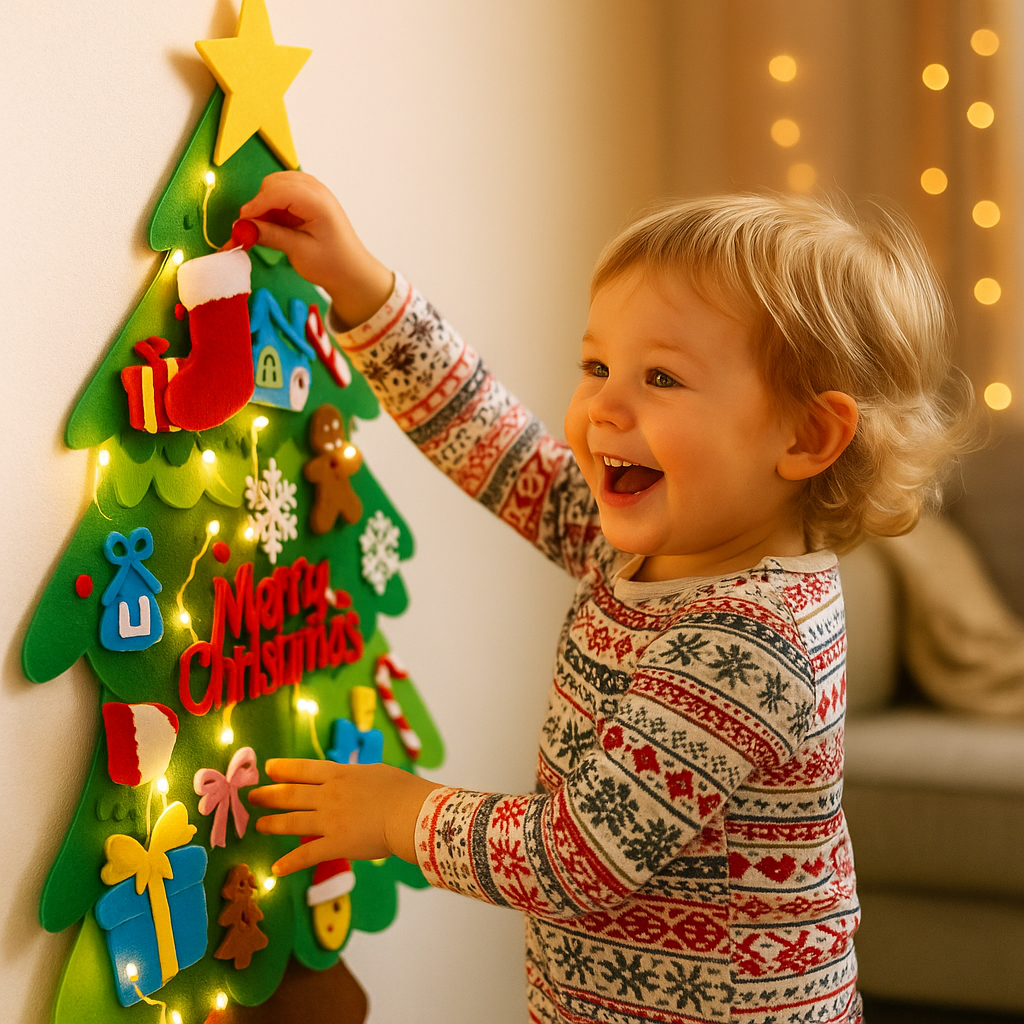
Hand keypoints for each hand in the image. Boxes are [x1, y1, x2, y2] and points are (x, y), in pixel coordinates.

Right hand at [238, 171, 394, 328]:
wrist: (352, 273)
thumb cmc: (332, 265)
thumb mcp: (300, 253)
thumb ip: (272, 236)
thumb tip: (243, 227)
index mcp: (319, 203)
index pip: (278, 190)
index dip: (256, 205)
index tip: (242, 223)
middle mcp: (317, 191)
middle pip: (275, 183)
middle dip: (259, 203)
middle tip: (251, 229)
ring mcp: (314, 192)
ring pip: (276, 186)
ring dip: (265, 205)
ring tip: (264, 230)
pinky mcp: (309, 199)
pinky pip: (283, 194)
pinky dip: (273, 207)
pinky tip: (274, 226)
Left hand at [248, 757, 441, 875]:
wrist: (410, 813)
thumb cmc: (401, 789)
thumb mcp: (375, 772)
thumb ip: (355, 777)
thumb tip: (346, 779)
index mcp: (339, 774)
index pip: (303, 769)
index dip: (283, 769)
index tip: (268, 769)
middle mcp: (328, 795)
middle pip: (290, 794)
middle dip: (268, 795)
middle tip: (252, 797)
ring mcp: (329, 820)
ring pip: (292, 822)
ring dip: (272, 824)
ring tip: (259, 826)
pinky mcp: (335, 844)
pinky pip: (306, 855)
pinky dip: (289, 863)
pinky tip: (276, 869)